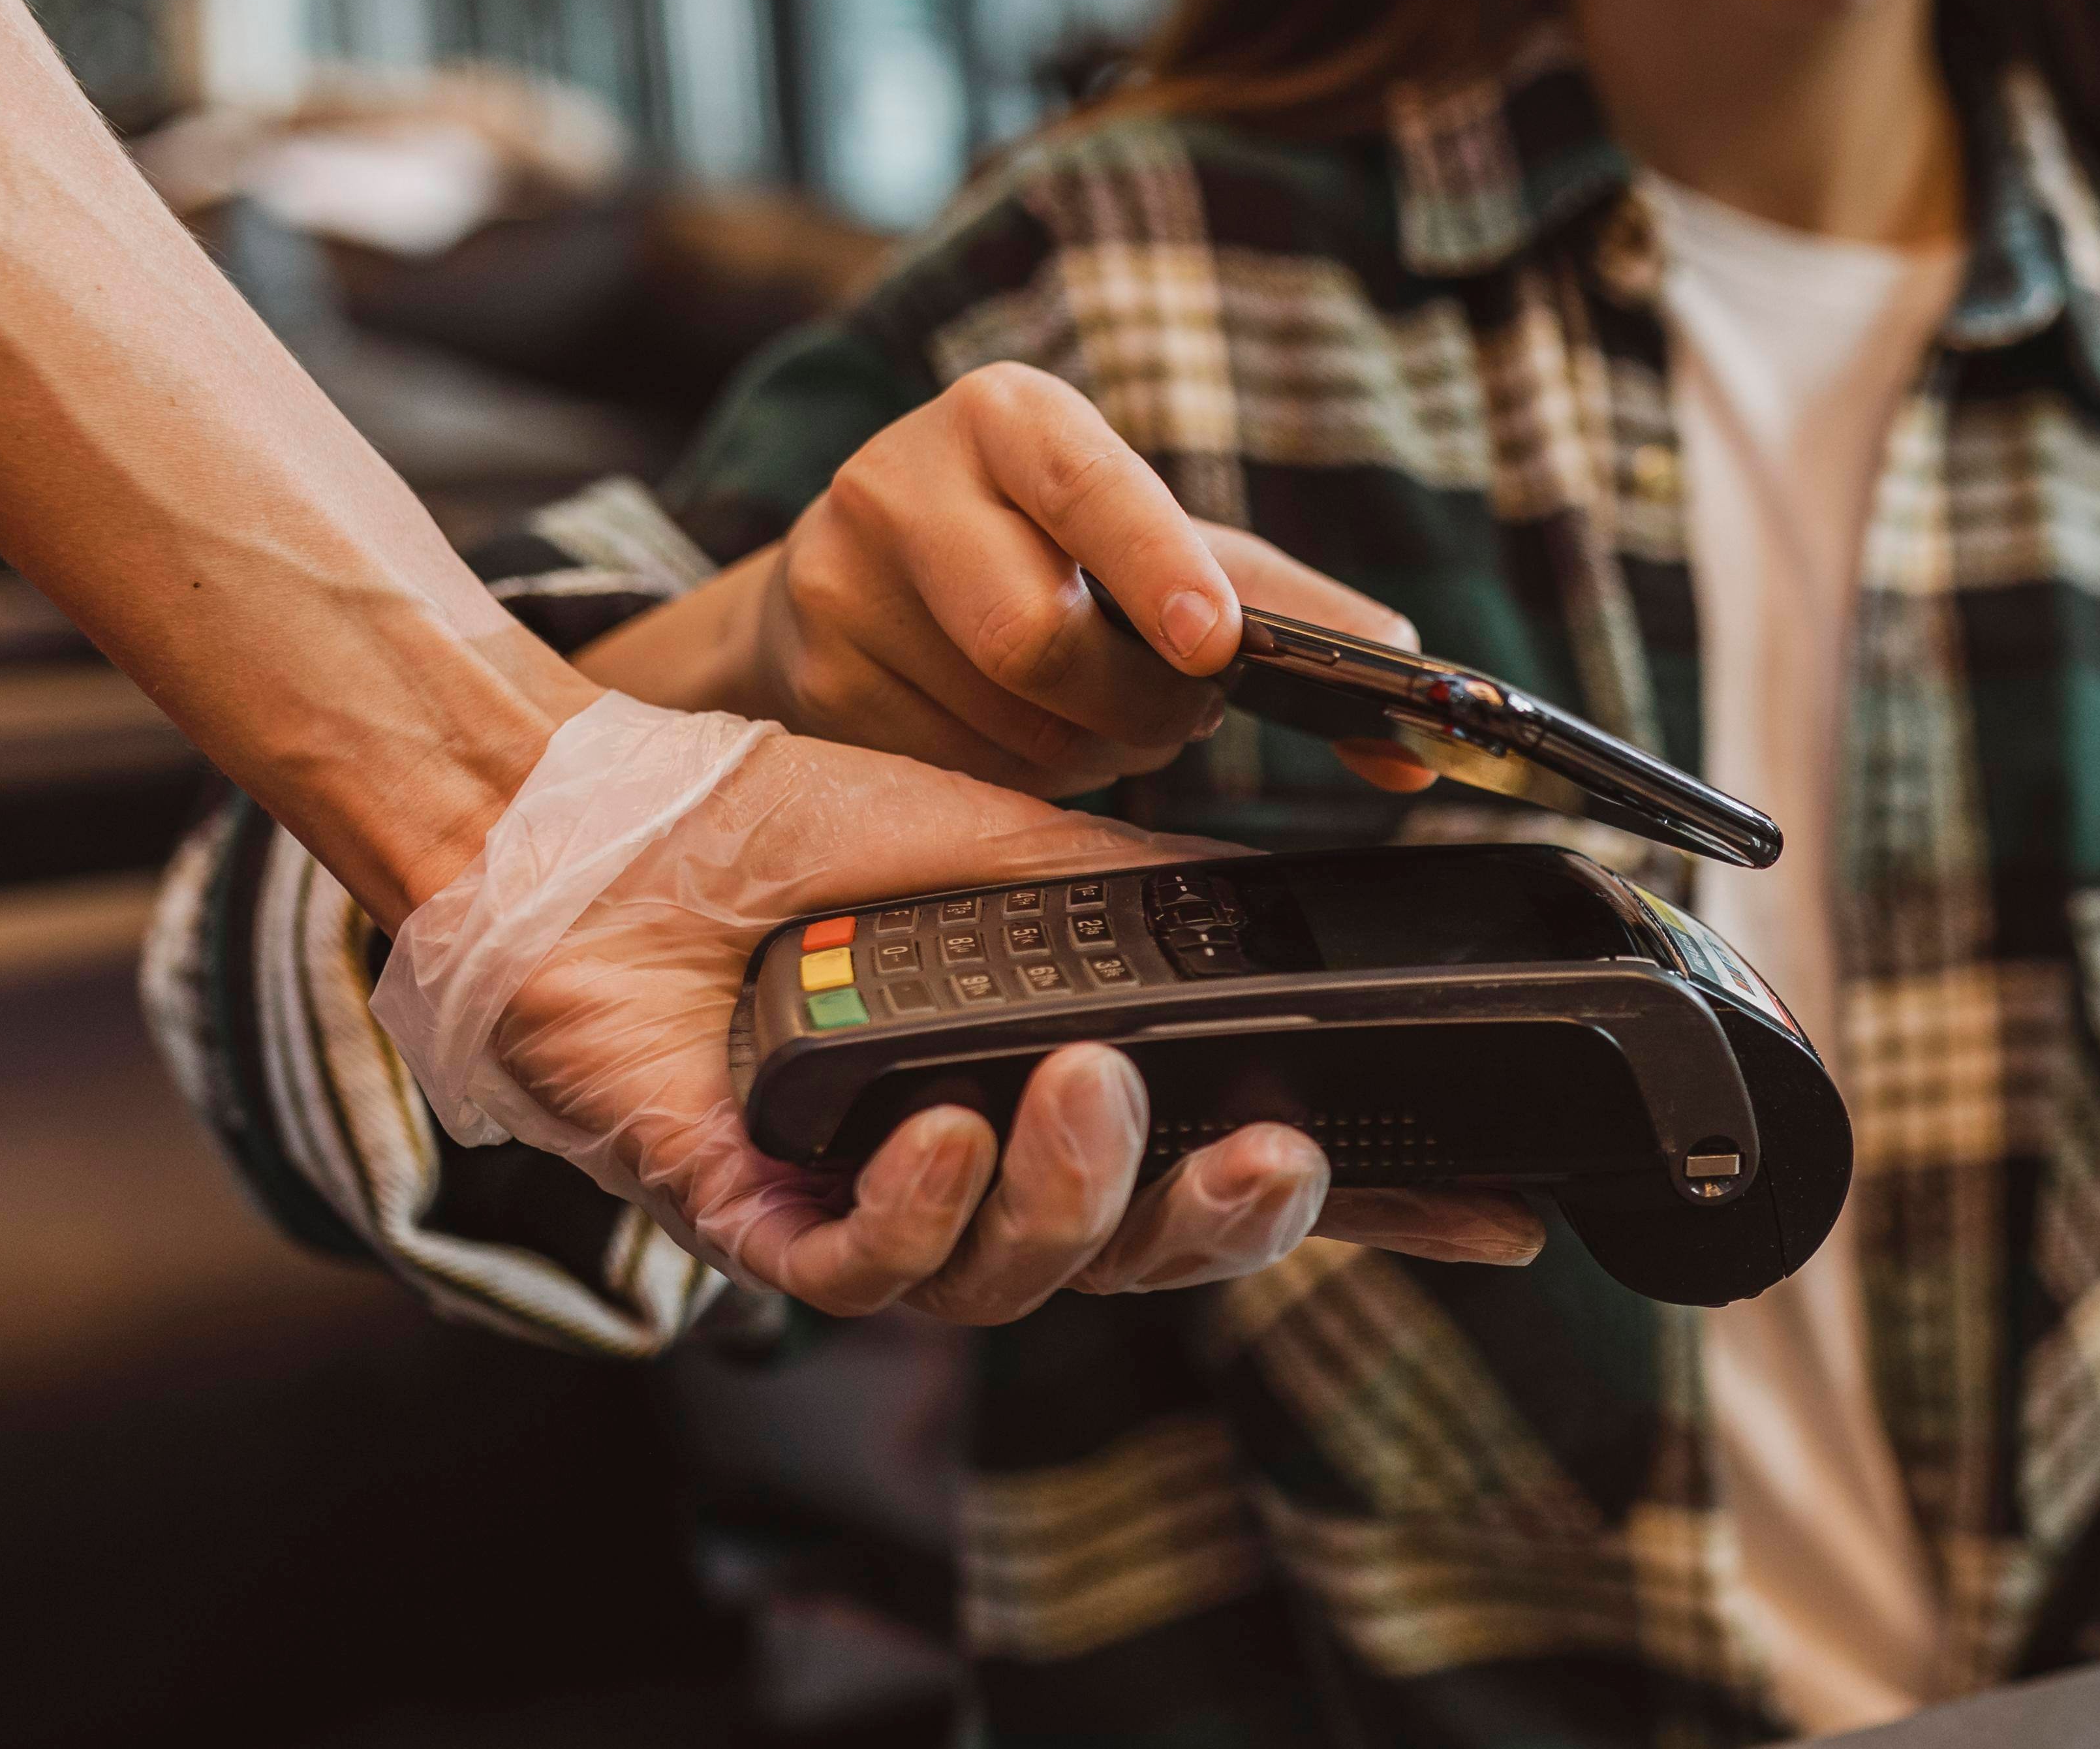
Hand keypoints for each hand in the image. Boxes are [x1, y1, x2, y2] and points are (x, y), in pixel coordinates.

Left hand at [373, 697, 1537, 1319]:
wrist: (605, 819)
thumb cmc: (800, 831)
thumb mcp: (1021, 851)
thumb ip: (1155, 907)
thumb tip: (1299, 923)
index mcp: (1064, 1088)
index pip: (1233, 1168)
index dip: (1369, 1212)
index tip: (1493, 1218)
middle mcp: (985, 1166)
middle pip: (1146, 1258)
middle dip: (1224, 1225)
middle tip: (1271, 1157)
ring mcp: (874, 1206)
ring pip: (1018, 1281)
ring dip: (1072, 1195)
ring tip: (1083, 1089)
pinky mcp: (756, 1223)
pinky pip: (867, 1277)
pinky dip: (920, 1211)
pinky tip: (937, 1133)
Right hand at [580, 362, 1434, 796]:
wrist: (854, 583)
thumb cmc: (1045, 552)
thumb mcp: (1161, 546)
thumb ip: (1288, 606)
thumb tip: (1412, 670)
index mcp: (1010, 417)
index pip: (1091, 487)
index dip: (1158, 569)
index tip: (1216, 643)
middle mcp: (904, 479)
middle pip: (1042, 642)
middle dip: (1137, 705)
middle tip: (1171, 709)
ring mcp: (838, 583)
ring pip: (1004, 726)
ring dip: (1082, 750)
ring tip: (1082, 710)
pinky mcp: (813, 680)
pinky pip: (950, 774)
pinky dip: (1013, 779)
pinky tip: (1010, 733)